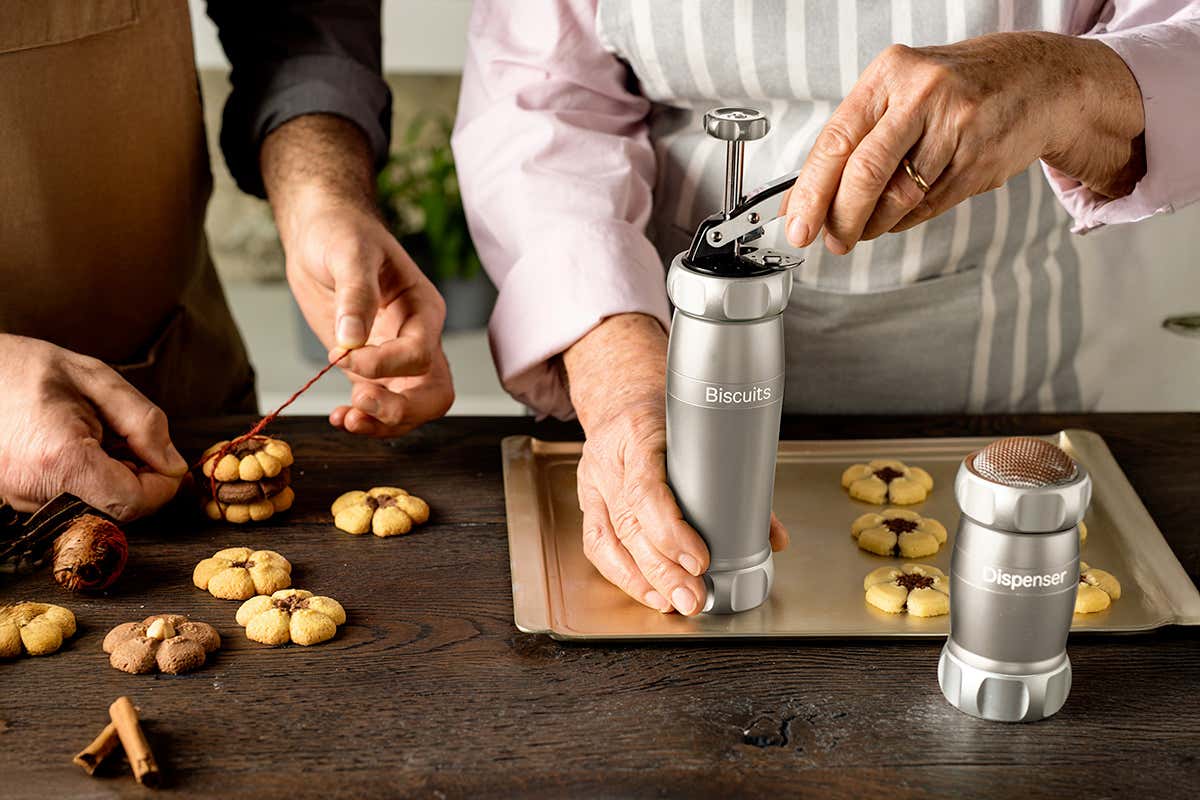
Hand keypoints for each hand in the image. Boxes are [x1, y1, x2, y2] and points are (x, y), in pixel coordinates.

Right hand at [0, 335, 186, 519]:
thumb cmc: (28, 368)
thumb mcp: (98, 380)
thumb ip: (144, 423)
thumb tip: (173, 464)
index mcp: (62, 459)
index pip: (132, 503)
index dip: (162, 487)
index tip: (167, 463)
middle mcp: (35, 490)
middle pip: (115, 511)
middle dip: (139, 482)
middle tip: (129, 442)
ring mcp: (20, 499)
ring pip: (94, 508)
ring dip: (113, 480)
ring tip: (98, 439)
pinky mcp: (15, 499)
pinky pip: (70, 502)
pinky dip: (88, 482)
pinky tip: (78, 449)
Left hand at [262, 114, 453, 436]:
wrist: (320, 235)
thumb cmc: (341, 233)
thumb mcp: (349, 252)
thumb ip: (355, 295)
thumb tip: (351, 340)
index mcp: (424, 310)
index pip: (421, 353)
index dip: (385, 364)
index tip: (343, 354)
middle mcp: (418, 338)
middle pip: (432, 393)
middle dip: (400, 409)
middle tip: (361, 409)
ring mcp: (395, 358)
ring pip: (410, 408)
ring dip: (382, 423)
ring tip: (346, 420)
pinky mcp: (370, 370)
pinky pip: (379, 406)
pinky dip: (364, 420)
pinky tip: (339, 417)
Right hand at [565, 315, 788, 614]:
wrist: (623, 392)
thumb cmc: (666, 410)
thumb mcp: (699, 428)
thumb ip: (736, 479)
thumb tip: (771, 536)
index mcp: (639, 433)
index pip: (647, 490)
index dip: (671, 531)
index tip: (700, 559)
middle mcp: (610, 460)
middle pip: (630, 525)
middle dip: (664, 569)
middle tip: (694, 597)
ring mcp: (594, 482)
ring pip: (610, 540)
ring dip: (644, 579)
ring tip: (676, 602)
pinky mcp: (589, 500)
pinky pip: (598, 544)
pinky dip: (624, 574)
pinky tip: (650, 592)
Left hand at [781, 32, 1145, 253]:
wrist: (1038, 81)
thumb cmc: (956, 88)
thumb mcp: (899, 93)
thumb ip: (852, 140)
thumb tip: (801, 197)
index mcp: (891, 75)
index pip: (836, 140)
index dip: (810, 191)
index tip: (795, 224)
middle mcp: (923, 95)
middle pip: (865, 172)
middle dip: (840, 217)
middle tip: (830, 240)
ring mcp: (956, 127)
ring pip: (898, 196)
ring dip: (873, 224)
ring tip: (863, 228)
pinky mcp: (979, 160)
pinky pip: (928, 206)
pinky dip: (904, 219)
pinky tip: (898, 214)